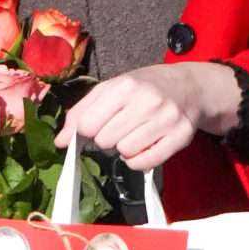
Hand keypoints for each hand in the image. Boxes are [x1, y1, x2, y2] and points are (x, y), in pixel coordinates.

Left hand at [60, 63, 240, 172]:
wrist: (187, 86)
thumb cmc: (142, 88)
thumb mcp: (109, 90)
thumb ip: (81, 113)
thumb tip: (61, 142)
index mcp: (124, 87)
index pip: (88, 124)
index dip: (86, 131)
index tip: (94, 127)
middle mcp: (146, 101)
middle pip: (105, 140)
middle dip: (106, 139)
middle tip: (117, 129)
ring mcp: (166, 119)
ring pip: (125, 152)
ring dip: (123, 150)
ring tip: (132, 135)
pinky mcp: (181, 137)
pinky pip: (146, 163)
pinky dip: (138, 161)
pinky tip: (142, 148)